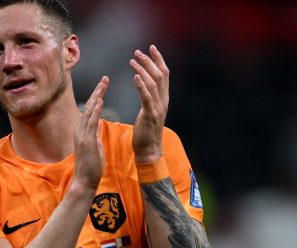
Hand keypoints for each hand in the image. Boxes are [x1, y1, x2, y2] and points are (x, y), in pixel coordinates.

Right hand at [72, 76, 107, 190]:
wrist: (85, 181)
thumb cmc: (91, 166)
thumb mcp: (94, 146)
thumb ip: (95, 134)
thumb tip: (97, 124)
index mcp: (83, 131)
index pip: (90, 110)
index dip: (96, 96)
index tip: (104, 86)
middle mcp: (80, 130)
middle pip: (88, 106)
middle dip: (97, 91)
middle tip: (105, 78)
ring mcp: (81, 135)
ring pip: (88, 111)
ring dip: (96, 96)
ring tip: (103, 83)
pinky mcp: (85, 141)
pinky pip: (90, 123)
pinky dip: (94, 110)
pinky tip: (99, 100)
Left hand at [130, 45, 169, 162]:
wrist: (149, 149)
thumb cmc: (146, 131)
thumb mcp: (150, 111)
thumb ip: (150, 98)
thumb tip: (146, 86)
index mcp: (164, 99)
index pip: (164, 74)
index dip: (159, 60)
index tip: (151, 48)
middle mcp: (163, 101)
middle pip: (160, 75)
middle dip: (149, 61)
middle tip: (137, 52)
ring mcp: (158, 108)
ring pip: (153, 83)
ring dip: (142, 70)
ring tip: (132, 61)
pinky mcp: (150, 115)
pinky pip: (147, 97)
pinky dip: (141, 85)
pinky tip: (135, 76)